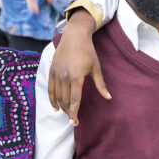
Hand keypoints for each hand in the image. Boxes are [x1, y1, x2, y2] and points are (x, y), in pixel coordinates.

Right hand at [49, 9, 108, 123]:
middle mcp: (64, 76)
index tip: (75, 122)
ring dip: (62, 107)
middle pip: (65, 100)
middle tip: (73, 121)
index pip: (74, 100)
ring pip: (57, 96)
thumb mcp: (96, 68)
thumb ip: (101, 85)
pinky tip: (56, 107)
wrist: (74, 36)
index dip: (74, 113)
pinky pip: (49, 88)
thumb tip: (109, 97)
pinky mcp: (51, 70)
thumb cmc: (88, 52)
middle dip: (69, 112)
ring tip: (67, 114)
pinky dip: (52, 99)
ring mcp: (56, 73)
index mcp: (76, 77)